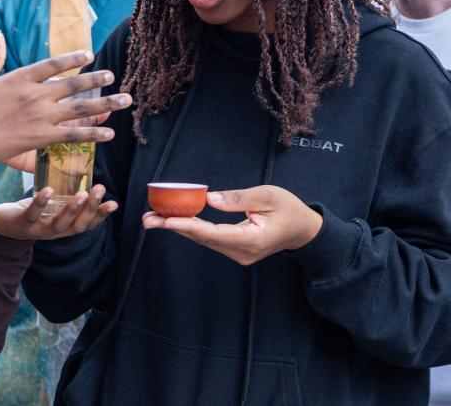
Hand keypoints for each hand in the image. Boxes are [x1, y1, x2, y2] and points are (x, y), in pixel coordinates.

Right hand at [0, 31, 131, 163]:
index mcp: (20, 78)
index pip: (53, 64)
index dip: (73, 58)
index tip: (89, 54)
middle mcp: (35, 95)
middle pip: (74, 85)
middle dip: (97, 80)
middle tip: (113, 76)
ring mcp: (41, 117)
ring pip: (80, 109)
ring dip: (105, 104)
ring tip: (125, 100)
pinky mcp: (42, 138)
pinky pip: (73, 135)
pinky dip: (93, 134)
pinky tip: (109, 132)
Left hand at [0, 184, 117, 239]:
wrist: (3, 223)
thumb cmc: (34, 210)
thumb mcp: (55, 203)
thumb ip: (70, 193)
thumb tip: (86, 166)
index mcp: (66, 226)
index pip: (88, 223)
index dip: (101, 215)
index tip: (114, 203)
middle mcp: (56, 231)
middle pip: (77, 224)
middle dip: (91, 208)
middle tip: (100, 189)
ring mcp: (39, 229)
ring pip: (59, 223)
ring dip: (72, 209)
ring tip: (82, 193)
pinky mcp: (22, 224)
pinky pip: (33, 214)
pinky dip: (41, 203)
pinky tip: (48, 190)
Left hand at [142, 186, 322, 265]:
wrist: (304, 231)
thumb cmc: (289, 209)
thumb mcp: (267, 196)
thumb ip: (237, 199)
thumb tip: (208, 199)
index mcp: (251, 240)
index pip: (213, 233)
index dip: (187, 226)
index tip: (165, 221)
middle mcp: (242, 252)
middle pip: (202, 239)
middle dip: (173, 228)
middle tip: (147, 219)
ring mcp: (238, 254)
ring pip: (204, 241)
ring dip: (179, 229)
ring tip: (153, 219)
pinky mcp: (236, 250)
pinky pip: (210, 239)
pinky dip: (192, 229)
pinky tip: (174, 221)